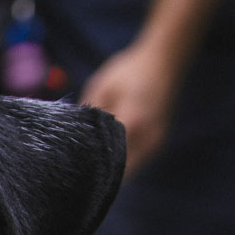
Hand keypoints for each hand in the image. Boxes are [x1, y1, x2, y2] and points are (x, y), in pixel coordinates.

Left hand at [80, 42, 180, 178]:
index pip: (107, 157)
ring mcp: (156, 142)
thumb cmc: (129, 71)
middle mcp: (148, 138)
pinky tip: (104, 156)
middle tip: (75, 172)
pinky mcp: (158, 142)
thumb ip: (88, 115)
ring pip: (128, 169)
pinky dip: (121, 162)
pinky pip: (136, 161)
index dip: (88, 167)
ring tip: (87, 165)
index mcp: (133, 122)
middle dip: (98, 173)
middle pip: (119, 171)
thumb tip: (73, 137)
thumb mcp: (101, 87)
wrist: (164, 61)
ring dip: (110, 169)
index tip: (70, 170)